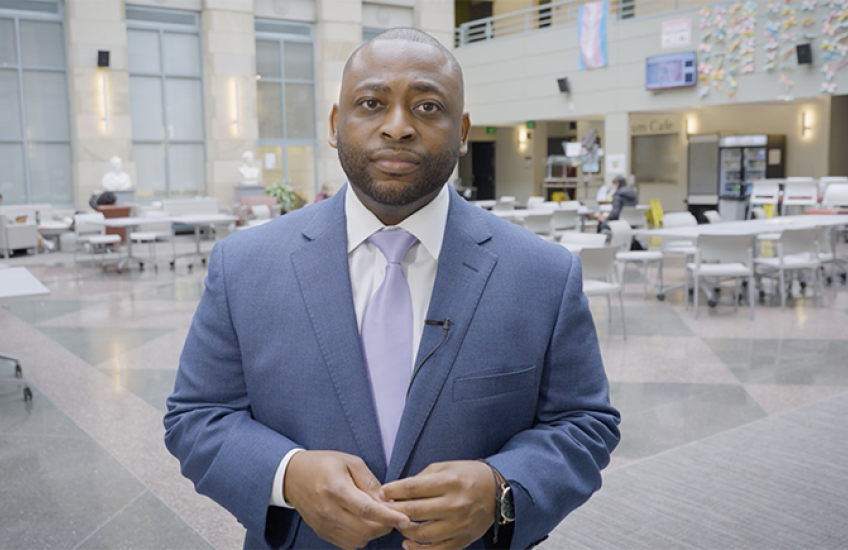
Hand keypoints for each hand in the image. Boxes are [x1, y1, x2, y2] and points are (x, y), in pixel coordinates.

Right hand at [284, 450, 410, 549]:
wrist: (291, 475)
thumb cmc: (322, 464)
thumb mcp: (350, 462)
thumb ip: (370, 482)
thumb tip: (387, 501)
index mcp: (336, 489)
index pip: (367, 509)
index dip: (389, 516)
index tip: (405, 519)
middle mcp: (329, 511)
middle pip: (365, 530)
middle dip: (385, 526)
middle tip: (395, 515)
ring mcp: (324, 525)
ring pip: (358, 540)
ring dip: (373, 533)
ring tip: (378, 517)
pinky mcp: (322, 532)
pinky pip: (348, 544)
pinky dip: (361, 537)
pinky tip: (363, 523)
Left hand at [382, 461, 495, 549]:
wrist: (497, 491)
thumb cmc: (467, 475)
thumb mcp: (446, 467)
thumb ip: (422, 478)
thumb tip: (396, 491)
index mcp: (450, 482)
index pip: (413, 488)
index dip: (393, 491)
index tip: (382, 492)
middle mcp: (455, 504)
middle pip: (414, 511)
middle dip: (393, 510)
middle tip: (383, 509)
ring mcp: (460, 524)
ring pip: (422, 534)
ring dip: (403, 530)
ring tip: (397, 523)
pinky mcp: (463, 540)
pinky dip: (418, 549)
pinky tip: (408, 542)